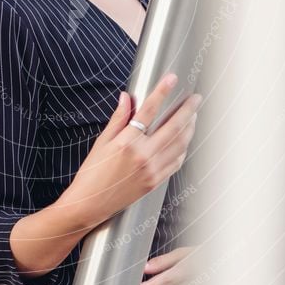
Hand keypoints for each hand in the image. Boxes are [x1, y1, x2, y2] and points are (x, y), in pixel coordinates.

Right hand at [57, 74, 201, 231]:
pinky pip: (176, 161)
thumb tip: (127, 98)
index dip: (162, 92)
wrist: (89, 205)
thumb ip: (118, 118)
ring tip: (193, 116)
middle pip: (173, 126)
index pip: (149, 111)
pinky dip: (183, 148)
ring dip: (189, 127)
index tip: (171, 79)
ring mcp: (152, 170)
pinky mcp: (156, 182)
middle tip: (195, 98)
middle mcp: (143, 156)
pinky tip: (183, 140)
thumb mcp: (102, 143)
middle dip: (187, 109)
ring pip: (179, 144)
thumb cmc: (91, 174)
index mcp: (127, 143)